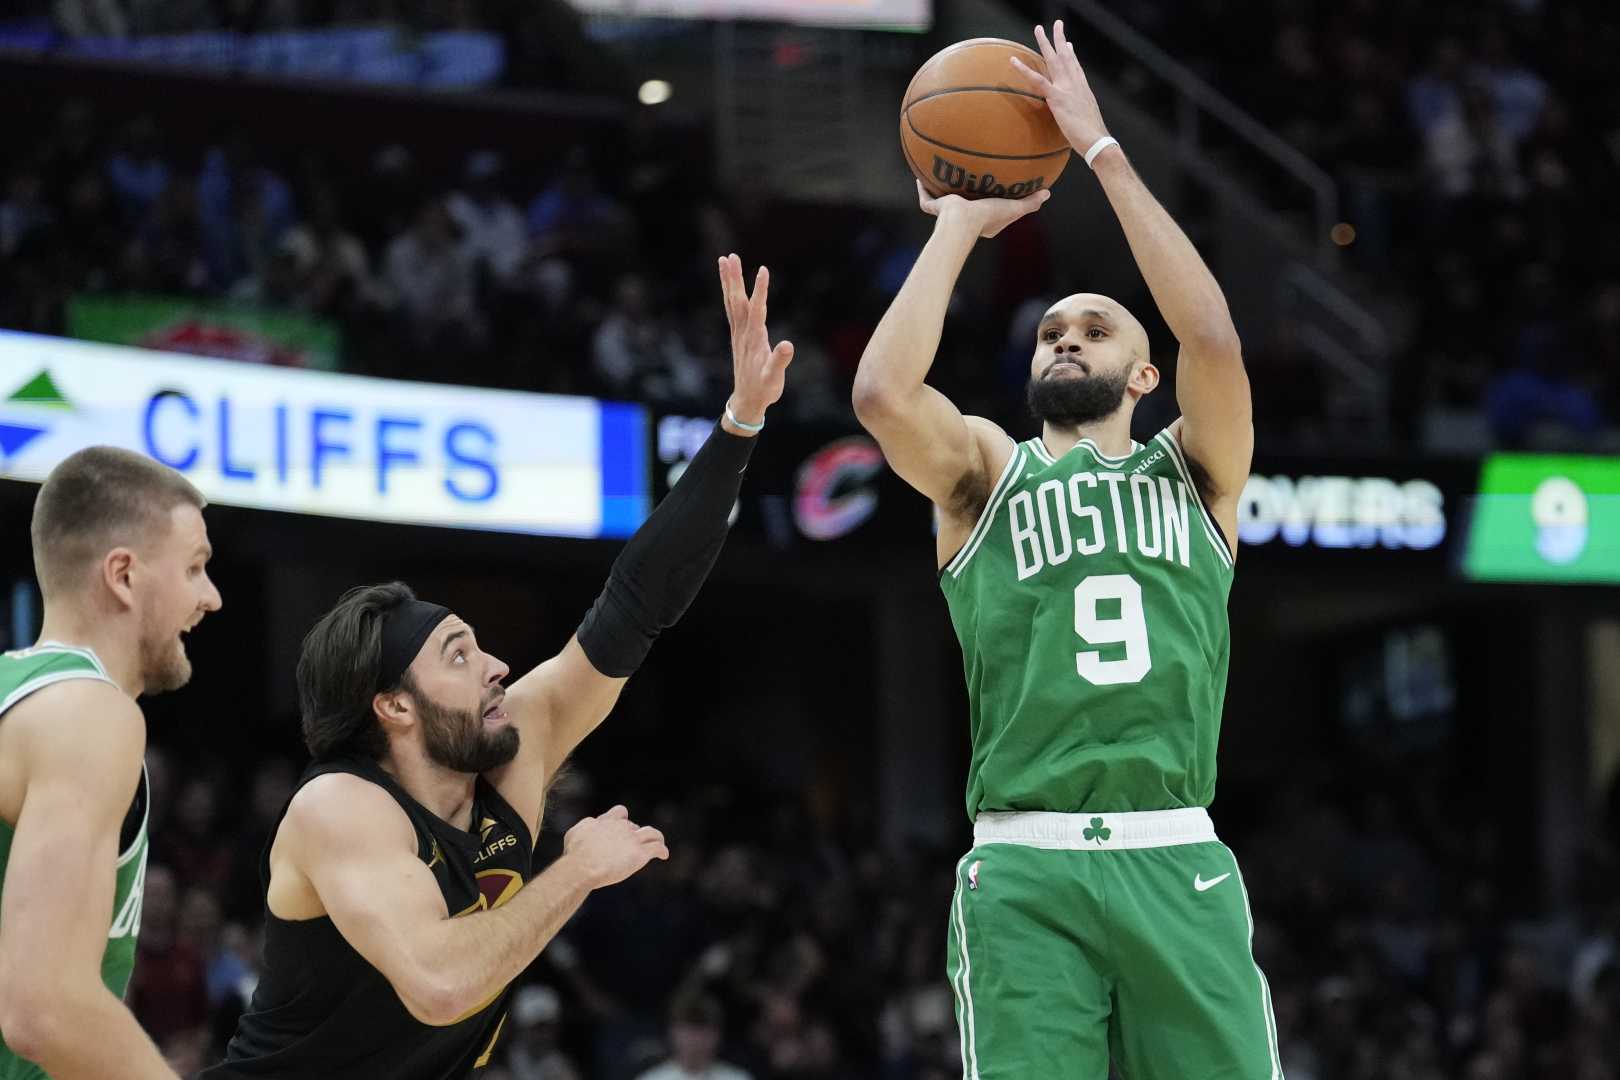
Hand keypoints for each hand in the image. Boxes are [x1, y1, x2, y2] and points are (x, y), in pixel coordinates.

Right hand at [563, 804, 668, 888]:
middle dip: (634, 835)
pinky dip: (662, 850)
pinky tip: (664, 855)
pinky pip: (656, 848)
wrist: (584, 866)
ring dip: (656, 837)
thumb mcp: (575, 832)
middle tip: (632, 847)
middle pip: (634, 826)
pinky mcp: (639, 854)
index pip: (620, 812)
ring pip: (652, 833)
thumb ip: (587, 825)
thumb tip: (593, 823)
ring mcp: (632, 839)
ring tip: (659, 842)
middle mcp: (622, 827)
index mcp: (607, 821)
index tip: (621, 828)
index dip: (622, 820)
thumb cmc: (575, 853)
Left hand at [718, 254, 793, 428]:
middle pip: (737, 300)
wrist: (747, 401)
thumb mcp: (774, 378)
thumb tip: (787, 345)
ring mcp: (738, 333)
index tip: (763, 271)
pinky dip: (730, 294)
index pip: (757, 310)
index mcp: (754, 339)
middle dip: (734, 278)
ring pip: (731, 302)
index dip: (760, 291)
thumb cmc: (764, 389)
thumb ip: (780, 361)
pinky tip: (730, 285)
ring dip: (728, 281)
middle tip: (730, 256)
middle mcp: (743, 333)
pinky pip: (732, 310)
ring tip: (725, 261)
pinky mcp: (738, 336)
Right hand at [917, 180, 1048, 238]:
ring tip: (941, 172)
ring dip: (941, 188)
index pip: (987, 210)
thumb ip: (1031, 203)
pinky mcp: (934, 208)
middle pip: (964, 203)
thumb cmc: (988, 216)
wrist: (961, 221)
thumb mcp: (1014, 208)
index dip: (991, 200)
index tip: (995, 188)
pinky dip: (922, 187)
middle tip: (969, 178)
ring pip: (942, 199)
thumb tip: (1048, 192)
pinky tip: (921, 173)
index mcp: (981, 221)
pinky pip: (926, 196)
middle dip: (965, 192)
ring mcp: (947, 213)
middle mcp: (963, 217)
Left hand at [1009, 21, 1111, 155]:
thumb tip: (1075, 113)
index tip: (1067, 44)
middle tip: (1056, 24)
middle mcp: (1076, 84)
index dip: (1071, 54)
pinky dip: (1024, 69)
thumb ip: (1079, 111)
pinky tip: (1014, 61)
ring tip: (1038, 29)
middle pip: (1066, 56)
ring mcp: (1066, 89)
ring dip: (1045, 43)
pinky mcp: (1057, 98)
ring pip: (1054, 60)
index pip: (1076, 67)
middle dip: (1060, 39)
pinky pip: (1037, 80)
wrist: (1097, 141)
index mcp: (1083, 89)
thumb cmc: (1092, 137)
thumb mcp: (1086, 118)